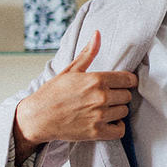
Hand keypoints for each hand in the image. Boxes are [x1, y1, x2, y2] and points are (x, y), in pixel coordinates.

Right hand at [13, 31, 137, 157]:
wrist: (37, 118)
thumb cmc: (52, 93)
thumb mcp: (70, 70)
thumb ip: (88, 54)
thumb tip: (97, 34)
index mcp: (96, 79)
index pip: (129, 80)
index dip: (127, 81)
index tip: (121, 84)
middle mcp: (100, 97)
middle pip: (127, 96)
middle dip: (120, 96)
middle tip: (107, 97)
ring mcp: (99, 115)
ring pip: (124, 112)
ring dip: (117, 111)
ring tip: (105, 109)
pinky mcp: (96, 132)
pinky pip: (120, 130)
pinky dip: (116, 127)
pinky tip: (108, 121)